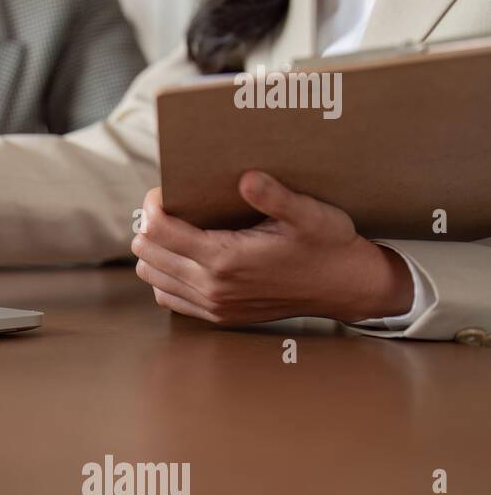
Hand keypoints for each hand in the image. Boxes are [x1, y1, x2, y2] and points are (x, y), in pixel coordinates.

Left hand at [131, 171, 414, 324]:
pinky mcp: (218, 316)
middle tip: (169, 207)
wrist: (347, 286)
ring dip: (154, 251)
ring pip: (151, 276)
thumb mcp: (309, 214)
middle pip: (147, 253)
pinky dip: (164, 276)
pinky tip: (183, 258)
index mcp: (225, 259)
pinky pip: (168, 297)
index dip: (153, 205)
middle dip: (149, 225)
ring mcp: (213, 305)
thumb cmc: (329, 244)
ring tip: (173, 230)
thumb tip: (246, 178)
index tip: (164, 192)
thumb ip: (275, 196)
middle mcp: (212, 286)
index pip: (158, 231)